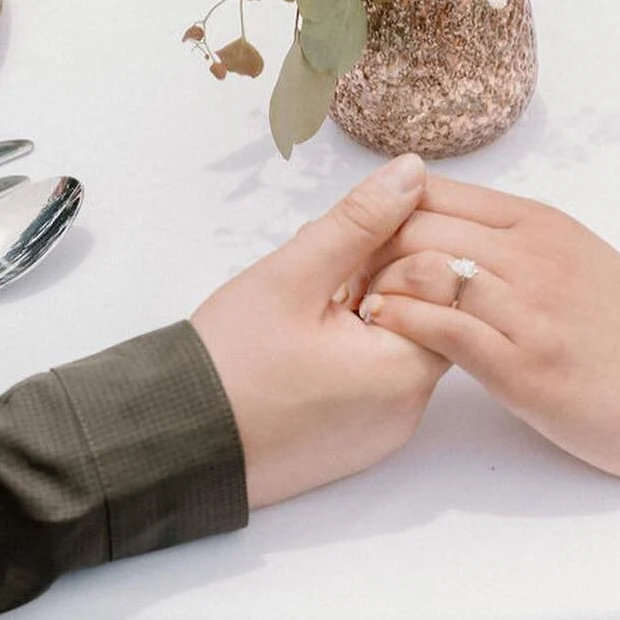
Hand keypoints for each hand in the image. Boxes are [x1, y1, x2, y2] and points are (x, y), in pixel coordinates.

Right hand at [191, 154, 446, 508]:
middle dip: (375, 276)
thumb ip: (360, 220)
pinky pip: (371, 379)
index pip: (446, 286)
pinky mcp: (353, 443)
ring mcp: (380, 432)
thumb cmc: (230, 364)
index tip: (343, 258)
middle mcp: (406, 411)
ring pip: (394, 343)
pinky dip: (347, 349)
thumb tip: (413, 171)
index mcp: (405, 372)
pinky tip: (300, 337)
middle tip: (319, 272)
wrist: (172, 447)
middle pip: (423, 314)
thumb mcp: (294, 275)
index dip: (399, 253)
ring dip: (359, 309)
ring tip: (302, 302)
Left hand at [357, 175, 619, 484]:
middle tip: (340, 276)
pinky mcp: (524, 366)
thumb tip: (452, 231)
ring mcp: (527, 309)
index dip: (383, 210)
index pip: (435, 192)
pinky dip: (400, 323)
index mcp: (541, 223)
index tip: (358, 241)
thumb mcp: (580, 259)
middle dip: (365, 246)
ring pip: (423, 269)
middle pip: (417, 224)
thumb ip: (519, 241)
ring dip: (375, 285)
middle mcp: (531, 254)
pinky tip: (381, 332)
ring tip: (352, 307)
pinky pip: (442, 329)